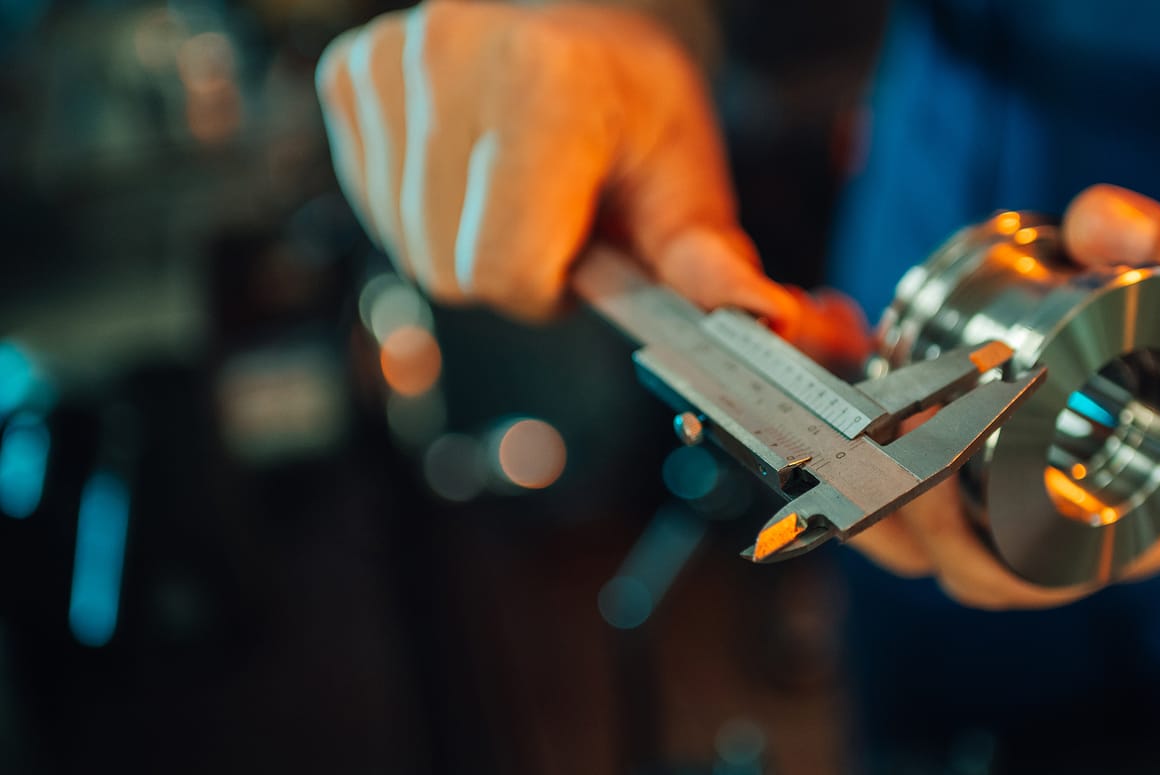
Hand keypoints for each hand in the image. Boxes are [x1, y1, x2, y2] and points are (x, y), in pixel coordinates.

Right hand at [314, 2, 793, 322]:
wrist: (582, 11)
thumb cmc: (635, 97)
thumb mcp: (685, 174)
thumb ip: (706, 258)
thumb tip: (759, 318)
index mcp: (545, 85)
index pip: (506, 271)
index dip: (550, 287)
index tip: (584, 251)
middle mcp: (452, 61)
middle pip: (448, 270)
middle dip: (510, 268)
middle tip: (555, 212)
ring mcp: (391, 66)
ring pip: (406, 244)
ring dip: (464, 240)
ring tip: (517, 184)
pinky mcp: (351, 76)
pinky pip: (374, 202)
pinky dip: (423, 207)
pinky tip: (469, 164)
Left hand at [849, 184, 1159, 608]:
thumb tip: (1098, 216)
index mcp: (1126, 531)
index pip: (1018, 574)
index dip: (951, 536)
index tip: (912, 461)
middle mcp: (1075, 526)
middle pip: (955, 562)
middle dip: (891, 512)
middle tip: (860, 430)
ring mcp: (1051, 496)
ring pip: (942, 529)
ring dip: (883, 490)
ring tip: (850, 417)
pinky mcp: (1039, 454)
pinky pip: (957, 478)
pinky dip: (908, 448)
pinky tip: (883, 385)